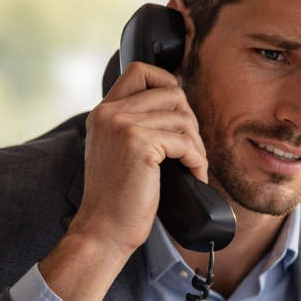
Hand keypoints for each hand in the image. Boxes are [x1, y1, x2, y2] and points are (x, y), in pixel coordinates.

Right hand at [39, 62, 209, 300]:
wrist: (103, 229)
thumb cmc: (117, 198)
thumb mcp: (118, 152)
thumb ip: (136, 125)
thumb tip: (179, 109)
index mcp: (104, 112)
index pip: (141, 70)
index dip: (169, 84)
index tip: (180, 115)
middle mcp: (110, 112)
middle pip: (171, 92)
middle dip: (190, 122)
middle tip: (191, 150)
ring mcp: (123, 125)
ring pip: (183, 117)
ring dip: (197, 145)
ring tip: (194, 166)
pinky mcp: (139, 144)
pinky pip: (185, 141)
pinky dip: (197, 160)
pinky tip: (195, 176)